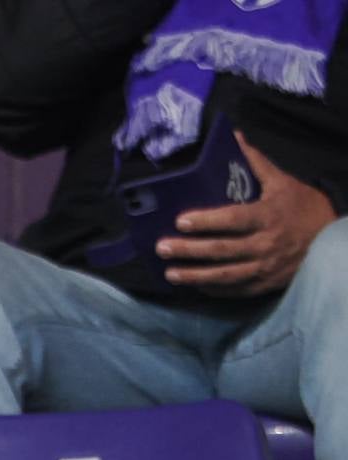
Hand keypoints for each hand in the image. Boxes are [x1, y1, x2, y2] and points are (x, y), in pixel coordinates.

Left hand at [159, 132, 337, 295]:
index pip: (233, 219)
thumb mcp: (282, 182)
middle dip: (189, 250)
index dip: (206, 222)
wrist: (328, 235)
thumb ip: (256, 162)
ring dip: (194, 276)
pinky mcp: (264, 283)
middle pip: (222, 250)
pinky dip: (212, 289)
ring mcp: (265, 267)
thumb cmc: (301, 205)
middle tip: (162, 248)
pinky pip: (234, 290)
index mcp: (268, 215)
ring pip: (224, 275)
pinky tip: (193, 286)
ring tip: (170, 273)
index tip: (180, 221)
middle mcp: (265, 243)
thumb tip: (234, 138)